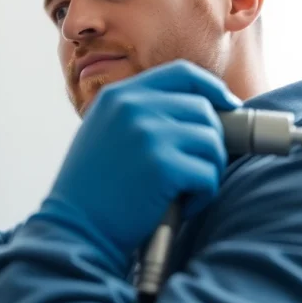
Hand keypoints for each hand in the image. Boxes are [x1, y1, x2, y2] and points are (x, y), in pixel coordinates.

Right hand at [37, 60, 239, 262]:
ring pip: (212, 141)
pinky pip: (208, 174)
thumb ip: (140, 115)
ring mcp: (148, 134)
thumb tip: (201, 111)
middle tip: (199, 168)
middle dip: (212, 141)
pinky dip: (203, 195)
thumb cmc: (93, 191)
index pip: (182, 73)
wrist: (74, 229)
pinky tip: (180, 206)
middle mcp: (133, 107)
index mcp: (119, 96)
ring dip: (208, 170)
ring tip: (184, 191)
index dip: (212, 88)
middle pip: (203, 108)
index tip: (227, 106)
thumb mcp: (105, 133)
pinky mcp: (163, 166)